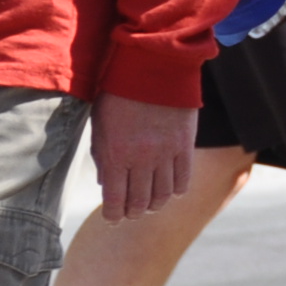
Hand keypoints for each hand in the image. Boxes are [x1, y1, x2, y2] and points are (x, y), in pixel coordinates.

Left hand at [91, 92, 194, 219]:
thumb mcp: (100, 127)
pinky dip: (178, 189)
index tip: (113, 218)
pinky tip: (172, 190)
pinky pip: (184, 178)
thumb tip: (107, 183)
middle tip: (131, 213)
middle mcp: (141, 160)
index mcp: (116, 156)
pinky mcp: (185, 144)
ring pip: (163, 194)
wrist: (153, 67)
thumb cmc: (120, 94)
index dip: (114, 215)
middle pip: (140, 202)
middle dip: (133, 212)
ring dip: (156, 204)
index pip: (115, 201)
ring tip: (151, 203)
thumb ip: (103, 158)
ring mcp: (166, 153)